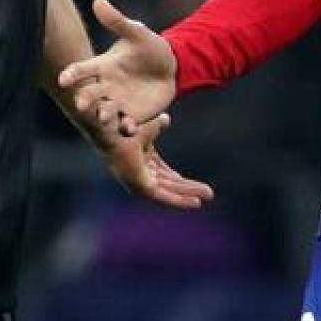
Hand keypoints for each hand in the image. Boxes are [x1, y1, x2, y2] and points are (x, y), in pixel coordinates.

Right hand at [57, 0, 178, 136]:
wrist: (171, 68)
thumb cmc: (149, 47)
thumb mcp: (136, 33)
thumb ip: (117, 21)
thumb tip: (98, 1)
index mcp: (103, 66)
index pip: (82, 70)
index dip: (71, 75)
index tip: (63, 79)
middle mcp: (106, 86)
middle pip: (89, 95)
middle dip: (84, 100)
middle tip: (82, 105)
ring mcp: (118, 103)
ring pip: (105, 112)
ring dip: (103, 116)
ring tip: (105, 117)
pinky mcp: (132, 116)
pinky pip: (125, 125)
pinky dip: (126, 127)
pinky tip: (129, 126)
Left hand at [92, 113, 213, 209]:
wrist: (111, 127)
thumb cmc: (121, 125)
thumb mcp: (148, 127)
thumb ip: (157, 126)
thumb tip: (165, 118)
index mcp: (142, 161)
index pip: (166, 175)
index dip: (182, 181)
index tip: (197, 186)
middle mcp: (140, 173)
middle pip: (170, 185)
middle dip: (189, 189)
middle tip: (209, 194)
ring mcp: (140, 181)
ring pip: (169, 192)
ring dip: (188, 195)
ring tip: (207, 197)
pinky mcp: (140, 186)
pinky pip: (164, 196)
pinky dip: (179, 200)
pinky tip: (195, 202)